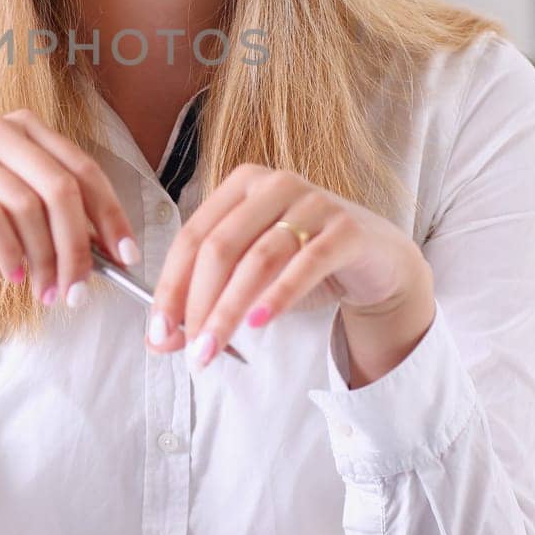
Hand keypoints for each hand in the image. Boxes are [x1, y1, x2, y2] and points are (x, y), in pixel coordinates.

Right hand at [0, 108, 139, 307]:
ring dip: (44, 258)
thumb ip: (61, 224)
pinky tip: (15, 275)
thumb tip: (112, 251)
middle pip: (61, 188)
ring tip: (46, 292)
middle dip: (77, 246)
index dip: (111, 215)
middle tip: (79, 291)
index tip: (126, 256)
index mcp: (28, 130)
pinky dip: (9, 252)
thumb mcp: (22, 219)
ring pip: (26, 205)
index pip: (84, 170)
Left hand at [147, 163, 431, 366]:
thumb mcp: (249, 280)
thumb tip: (159, 341)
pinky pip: (306, 264)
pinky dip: (278, 296)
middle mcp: (275, 184)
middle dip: (197, 303)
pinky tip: (257, 324)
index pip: (192, 237)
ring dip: (230, 310)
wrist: (377, 260)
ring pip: (258, 259)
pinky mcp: (346, 228)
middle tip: (190, 350)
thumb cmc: (303, 264)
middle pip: (220, 247)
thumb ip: (205, 303)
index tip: (158, 332)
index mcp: (240, 185)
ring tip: (213, 349)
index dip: (170, 286)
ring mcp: (314, 202)